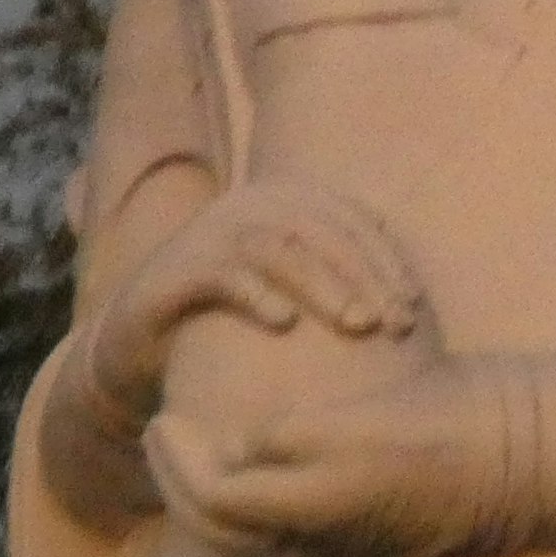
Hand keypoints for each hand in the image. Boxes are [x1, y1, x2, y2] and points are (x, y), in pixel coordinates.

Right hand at [89, 181, 426, 431]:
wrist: (142, 351)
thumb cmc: (231, 332)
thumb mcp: (291, 303)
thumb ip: (338, 289)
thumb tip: (413, 310)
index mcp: (285, 206)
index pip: (350, 221)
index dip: (387, 259)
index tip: (413, 309)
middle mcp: (251, 207)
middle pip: (323, 230)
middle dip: (366, 274)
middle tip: (394, 322)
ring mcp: (212, 232)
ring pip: (280, 247)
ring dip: (324, 284)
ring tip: (357, 324)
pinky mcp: (178, 267)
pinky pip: (223, 273)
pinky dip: (256, 293)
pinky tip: (283, 324)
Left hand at [146, 357, 514, 556]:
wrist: (497, 457)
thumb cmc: (425, 430)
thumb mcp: (347, 424)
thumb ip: (281, 440)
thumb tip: (236, 448)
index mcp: (305, 518)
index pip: (212, 500)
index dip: (178, 462)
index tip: (163, 418)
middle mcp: (312, 549)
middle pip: (220, 528)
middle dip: (180, 482)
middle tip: (161, 429)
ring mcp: (334, 551)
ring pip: (247, 535)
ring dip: (209, 493)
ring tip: (193, 445)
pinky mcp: (354, 542)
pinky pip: (279, 529)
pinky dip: (249, 499)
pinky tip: (248, 461)